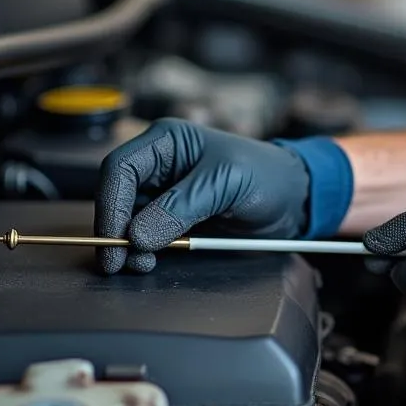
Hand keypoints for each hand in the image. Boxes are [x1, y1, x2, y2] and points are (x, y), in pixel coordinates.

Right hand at [94, 120, 311, 274]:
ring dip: (129, 245)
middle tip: (120, 262)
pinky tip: (152, 260)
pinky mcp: (173, 218)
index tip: (115, 239)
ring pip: (128, 219)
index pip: (120, 169)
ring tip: (143, 264)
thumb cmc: (267, 176)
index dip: (111, 205)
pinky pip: (146, 234)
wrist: (294, 200)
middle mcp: (160, 164)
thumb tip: (137, 236)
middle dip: (116, 229)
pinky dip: (144, 251)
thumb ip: (181, 207)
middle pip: (117, 196)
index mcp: (167, 141)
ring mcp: (165, 192)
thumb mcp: (226, 183)